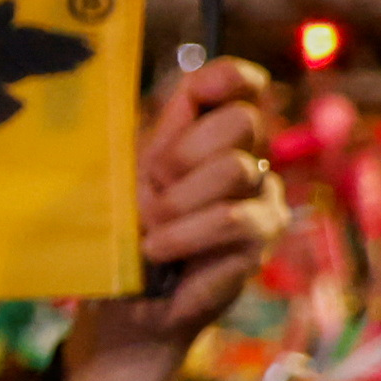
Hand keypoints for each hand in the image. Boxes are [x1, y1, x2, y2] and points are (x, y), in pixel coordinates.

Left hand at [58, 62, 280, 380]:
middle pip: (242, 121)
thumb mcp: (126, 178)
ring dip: (178, 201)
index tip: (201, 91)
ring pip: (235, 169)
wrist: (124, 302)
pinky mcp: (261, 237)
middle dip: (184, 153)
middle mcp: (244, 157)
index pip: (241, 85)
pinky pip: (235, 218)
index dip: (230, 78)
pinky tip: (158, 250)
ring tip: (148, 231)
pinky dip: (188, 234)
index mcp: (207, 134)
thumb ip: (156, 136)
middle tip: (150, 190)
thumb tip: (179, 91)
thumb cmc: (120, 235)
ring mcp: (260, 196)